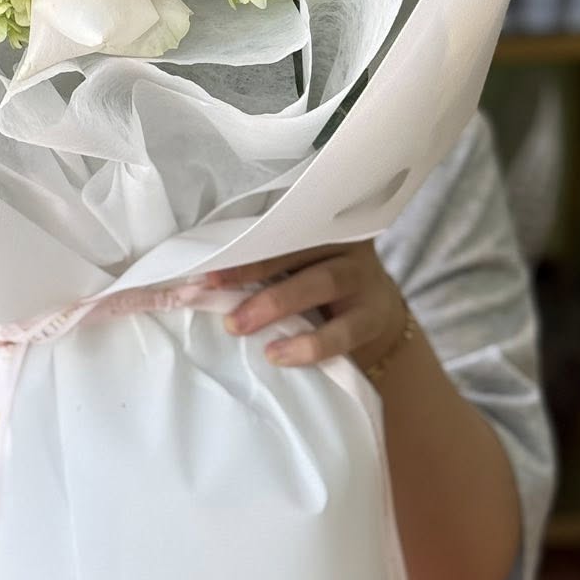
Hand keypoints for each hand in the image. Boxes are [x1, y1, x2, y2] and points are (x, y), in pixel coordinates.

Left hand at [209, 242, 408, 370]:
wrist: (377, 318)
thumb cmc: (318, 286)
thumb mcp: (295, 266)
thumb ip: (262, 266)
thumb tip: (202, 283)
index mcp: (318, 224)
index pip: (278, 227)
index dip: (242, 245)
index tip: (206, 268)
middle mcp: (343, 243)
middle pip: (299, 248)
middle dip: (252, 270)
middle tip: (212, 291)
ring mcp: (363, 277)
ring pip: (322, 283)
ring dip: (275, 304)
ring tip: (238, 326)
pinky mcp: (374, 316)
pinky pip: (343, 331)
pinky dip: (309, 345)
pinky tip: (278, 354)